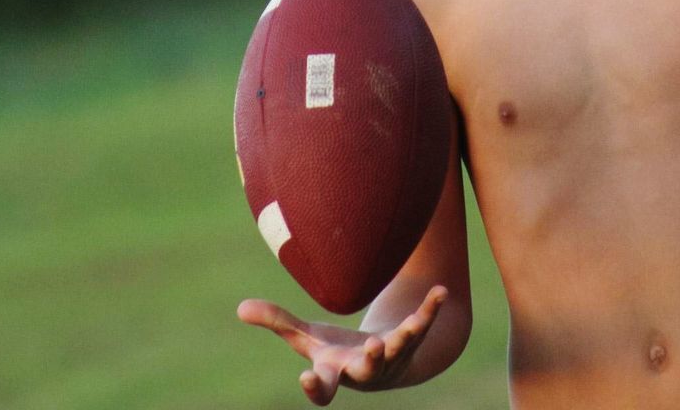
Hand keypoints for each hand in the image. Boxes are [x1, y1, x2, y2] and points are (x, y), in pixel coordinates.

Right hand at [237, 285, 448, 404]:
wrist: (382, 360)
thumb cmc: (337, 351)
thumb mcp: (306, 338)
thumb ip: (276, 322)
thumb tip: (239, 308)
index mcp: (336, 372)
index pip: (324, 388)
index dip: (316, 387)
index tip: (306, 379)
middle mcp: (366, 368)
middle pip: (367, 370)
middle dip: (369, 362)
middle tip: (370, 349)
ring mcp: (392, 355)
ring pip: (398, 349)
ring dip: (401, 338)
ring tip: (404, 327)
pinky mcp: (412, 338)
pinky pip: (423, 323)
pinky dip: (431, 308)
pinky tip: (440, 291)